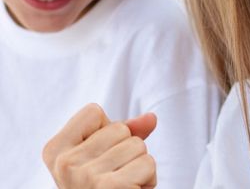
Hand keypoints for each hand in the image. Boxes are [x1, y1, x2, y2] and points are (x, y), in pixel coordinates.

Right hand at [42, 103, 157, 188]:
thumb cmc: (104, 187)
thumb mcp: (105, 156)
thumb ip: (124, 132)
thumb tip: (152, 118)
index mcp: (54, 151)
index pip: (93, 112)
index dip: (107, 131)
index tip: (99, 157)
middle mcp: (64, 164)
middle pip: (120, 129)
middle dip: (127, 151)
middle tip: (114, 177)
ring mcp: (85, 177)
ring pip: (138, 145)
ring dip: (139, 166)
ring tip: (123, 185)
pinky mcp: (110, 188)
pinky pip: (148, 164)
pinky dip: (148, 178)